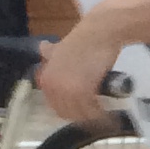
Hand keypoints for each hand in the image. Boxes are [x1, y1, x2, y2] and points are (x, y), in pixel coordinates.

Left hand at [35, 7, 128, 129]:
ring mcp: (67, 89)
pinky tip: (107, 113)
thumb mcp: (61, 46)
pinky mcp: (83, 91)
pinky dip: (100, 114)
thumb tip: (42, 48)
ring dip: (92, 117)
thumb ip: (51, 53)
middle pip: (67, 113)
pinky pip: (92, 111)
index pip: (55, 106)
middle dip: (81, 116)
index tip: (81, 110)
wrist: (100, 31)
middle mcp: (53, 86)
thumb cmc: (84, 39)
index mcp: (45, 78)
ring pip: (80, 114)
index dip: (70, 110)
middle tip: (94, 114)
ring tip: (103, 116)